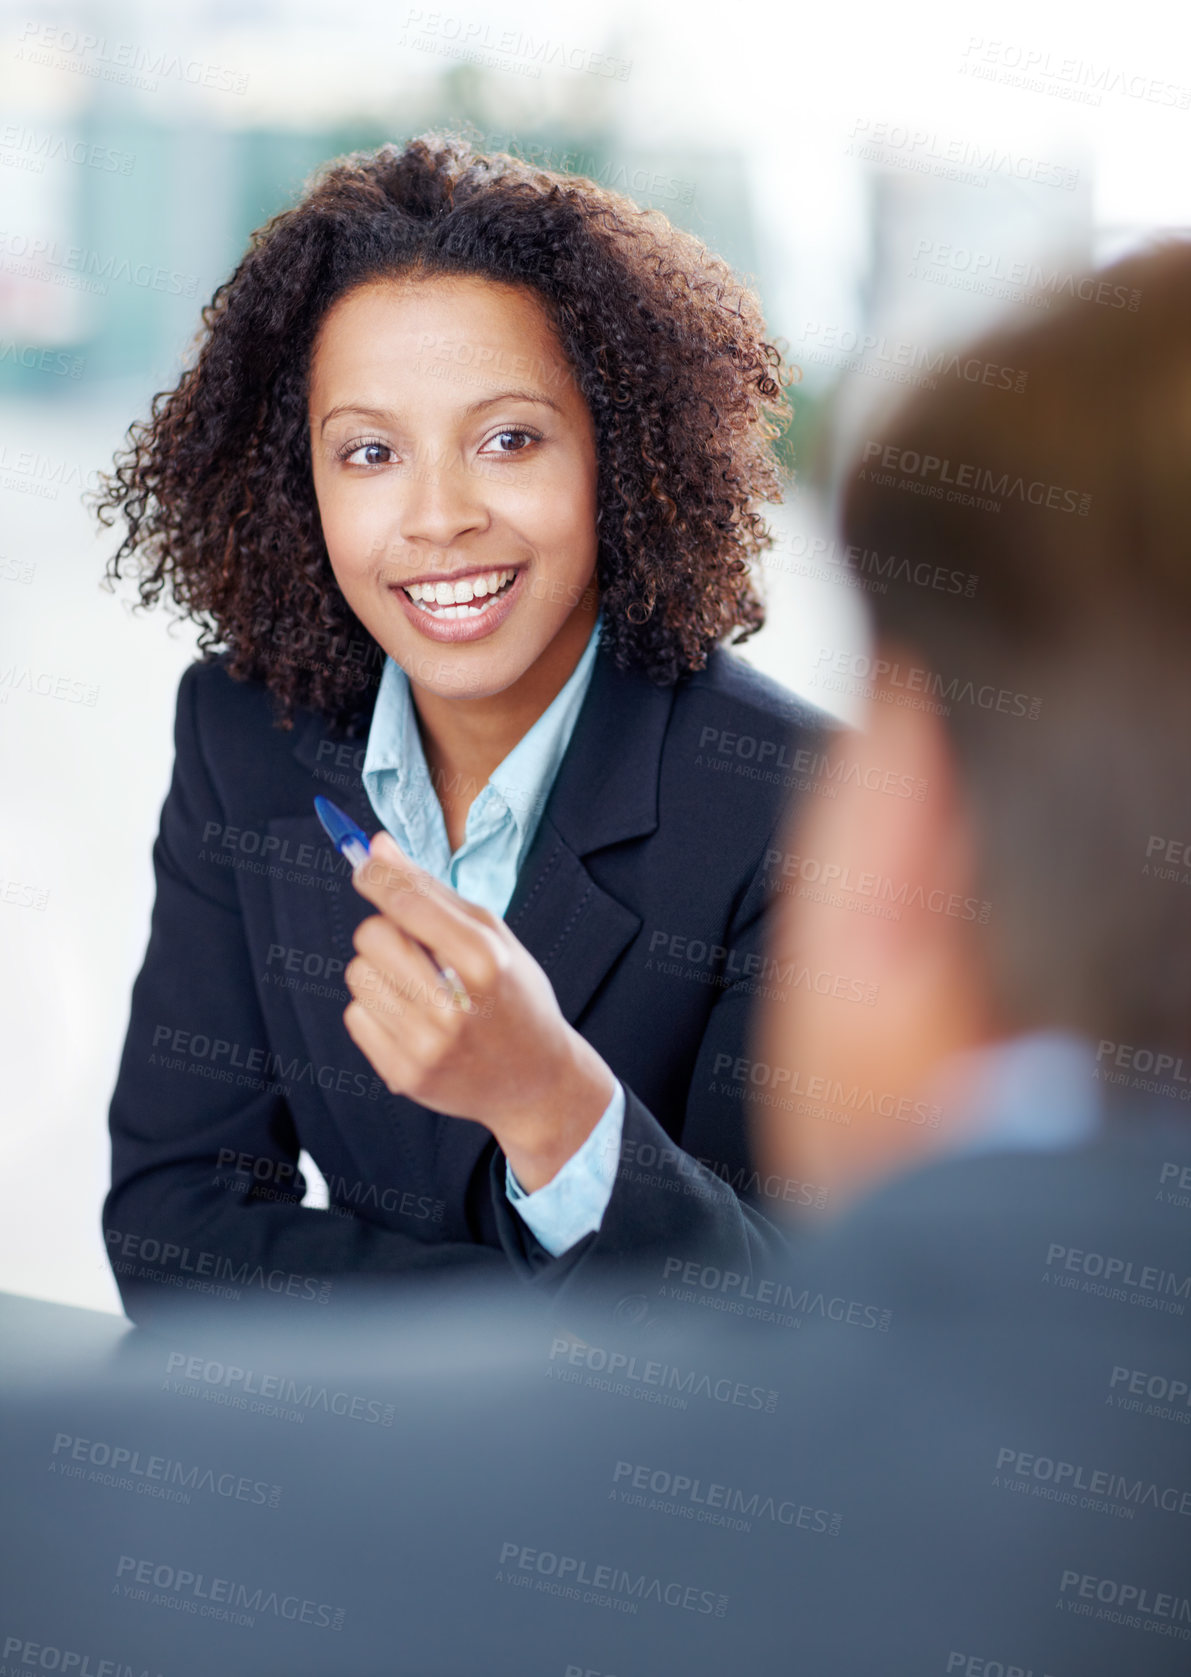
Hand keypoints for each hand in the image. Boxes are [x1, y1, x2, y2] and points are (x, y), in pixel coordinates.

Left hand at [342, 831, 615, 1190]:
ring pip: (358, 975)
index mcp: (484, 962)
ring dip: (381, 971)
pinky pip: (355, 1017)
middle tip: (416, 946)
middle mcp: (453, 1008)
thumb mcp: (492, 936)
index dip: (376, 876)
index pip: (407, 902)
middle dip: (386, 930)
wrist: (536, 1082)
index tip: (364, 867)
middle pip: (371, 936)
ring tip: (419, 986)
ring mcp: (426, 1047)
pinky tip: (413, 1018)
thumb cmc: (516, 997)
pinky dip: (377, 1010)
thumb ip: (432, 891)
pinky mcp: (404, 1074)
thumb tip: (377, 847)